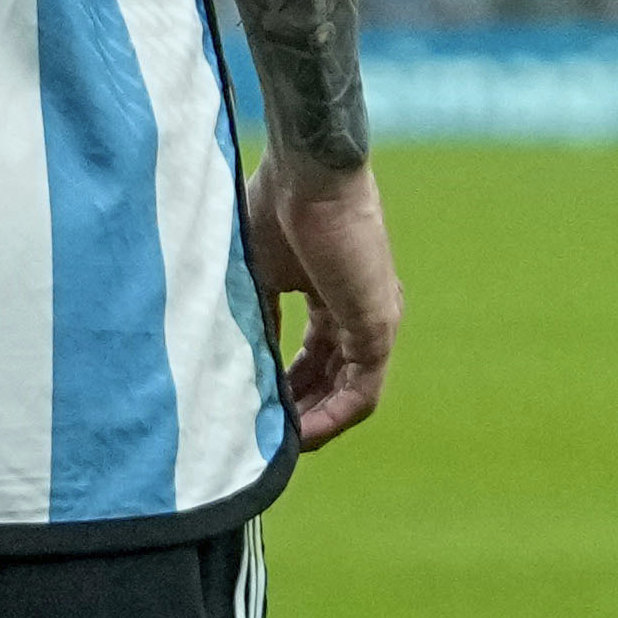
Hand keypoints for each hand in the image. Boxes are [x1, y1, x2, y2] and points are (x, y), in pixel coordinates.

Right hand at [247, 154, 401, 449]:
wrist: (308, 171)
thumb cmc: (275, 204)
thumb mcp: (256, 272)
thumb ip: (256, 316)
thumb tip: (239, 360)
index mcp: (329, 294)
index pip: (313, 356)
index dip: (284, 387)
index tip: (253, 408)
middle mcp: (359, 310)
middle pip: (332, 379)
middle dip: (298, 412)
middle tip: (263, 438)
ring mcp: (374, 319)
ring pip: (349, 392)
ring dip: (314, 423)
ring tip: (277, 445)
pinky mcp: (378, 325)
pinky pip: (362, 392)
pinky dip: (333, 417)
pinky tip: (298, 435)